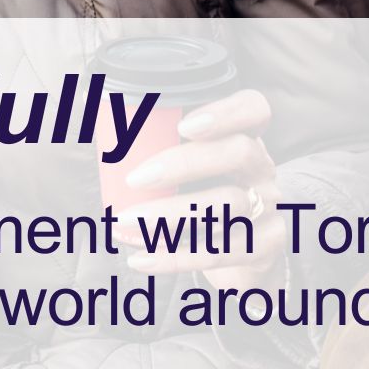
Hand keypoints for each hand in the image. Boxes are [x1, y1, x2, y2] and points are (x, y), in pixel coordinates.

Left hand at [118, 89, 284, 289]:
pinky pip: (220, 253)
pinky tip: (141, 259)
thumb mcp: (197, 170)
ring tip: (127, 222)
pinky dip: (175, 257)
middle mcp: (263, 170)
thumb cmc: (206, 199)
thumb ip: (161, 148)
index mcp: (246, 139)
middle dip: (183, 164)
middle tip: (136, 178)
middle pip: (238, 153)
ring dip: (170, 215)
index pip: (255, 109)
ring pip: (227, 206)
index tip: (183, 125)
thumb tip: (100, 125)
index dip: (226, 112)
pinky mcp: (263, 248)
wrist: (247, 259)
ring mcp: (268, 209)